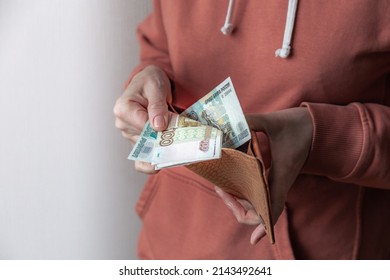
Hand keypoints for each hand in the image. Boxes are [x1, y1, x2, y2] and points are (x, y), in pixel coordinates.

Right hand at [113, 65, 171, 173]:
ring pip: (147, 149)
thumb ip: (157, 105)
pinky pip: (142, 159)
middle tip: (181, 138)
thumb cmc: (150, 82)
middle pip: (145, 140)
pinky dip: (152, 163)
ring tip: (177, 143)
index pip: (143, 126)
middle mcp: (123, 124)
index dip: (160, 129)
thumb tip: (158, 126)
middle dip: (163, 139)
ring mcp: (130, 135)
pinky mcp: (138, 142)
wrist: (149, 83)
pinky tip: (162, 164)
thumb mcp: (156, 87)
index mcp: (123, 109)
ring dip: (163, 148)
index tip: (174, 127)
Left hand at [215, 107, 312, 243]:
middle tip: (221, 189)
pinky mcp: (275, 174)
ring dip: (240, 199)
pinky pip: (260, 190)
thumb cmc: (298, 126)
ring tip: (221, 185)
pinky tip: (233, 186)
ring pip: (258, 201)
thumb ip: (252, 121)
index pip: (273, 208)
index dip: (264, 226)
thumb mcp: (274, 122)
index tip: (254, 240)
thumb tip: (229, 123)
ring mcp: (277, 180)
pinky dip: (246, 192)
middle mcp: (279, 183)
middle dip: (238, 206)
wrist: (316, 126)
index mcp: (281, 177)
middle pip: (260, 211)